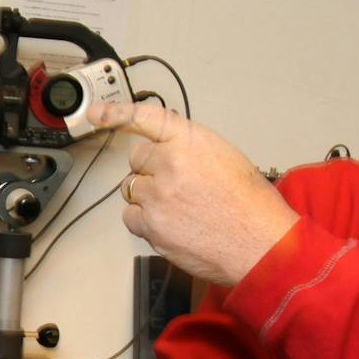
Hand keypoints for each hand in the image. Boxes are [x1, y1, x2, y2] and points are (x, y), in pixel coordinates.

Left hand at [92, 100, 300, 288]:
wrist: (260, 244)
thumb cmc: (251, 206)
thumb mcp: (225, 157)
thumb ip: (190, 148)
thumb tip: (166, 150)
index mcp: (190, 140)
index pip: (145, 118)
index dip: (117, 114)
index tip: (97, 114)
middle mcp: (170, 163)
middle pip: (137, 160)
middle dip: (151, 170)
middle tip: (178, 186)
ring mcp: (157, 195)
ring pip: (132, 189)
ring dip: (148, 197)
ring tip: (180, 209)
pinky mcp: (151, 225)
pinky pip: (131, 217)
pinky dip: (145, 221)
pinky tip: (171, 224)